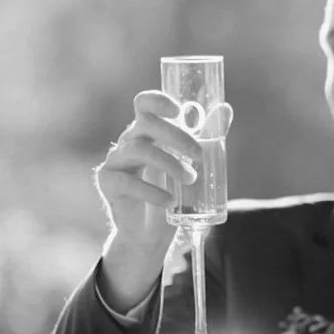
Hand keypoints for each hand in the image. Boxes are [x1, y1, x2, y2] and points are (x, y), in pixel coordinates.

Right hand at [93, 92, 232, 302]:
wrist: (149, 232)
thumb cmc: (171, 191)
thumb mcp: (191, 161)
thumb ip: (207, 136)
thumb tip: (225, 109)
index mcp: (147, 132)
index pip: (144, 104)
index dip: (158, 101)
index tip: (179, 111)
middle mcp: (128, 141)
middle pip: (146, 124)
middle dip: (176, 136)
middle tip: (199, 155)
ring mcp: (115, 161)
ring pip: (138, 149)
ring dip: (169, 163)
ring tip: (190, 179)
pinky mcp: (108, 183)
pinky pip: (127, 181)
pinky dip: (152, 191)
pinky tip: (170, 202)